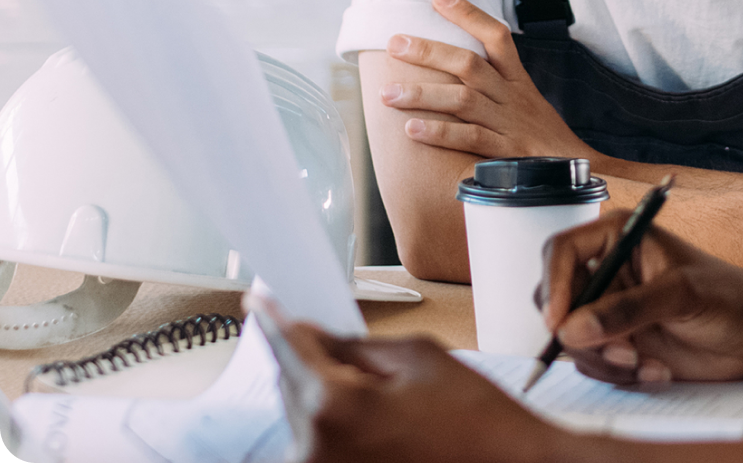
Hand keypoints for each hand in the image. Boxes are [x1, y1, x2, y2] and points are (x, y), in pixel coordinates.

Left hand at [270, 322, 569, 462]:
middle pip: (291, 384)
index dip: (275, 318)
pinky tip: (379, 420)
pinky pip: (319, 442)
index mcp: (334, 406)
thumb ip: (359, 345)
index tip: (259, 302)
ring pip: (304, 415)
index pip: (290, 347)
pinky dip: (336, 424)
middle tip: (350, 350)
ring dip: (325, 396)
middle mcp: (315, 448)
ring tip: (387, 400)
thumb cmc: (477, 420)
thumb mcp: (421, 358)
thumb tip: (320, 338)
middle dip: (313, 360)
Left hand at [381, 0, 601, 163]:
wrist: (575, 169)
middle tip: (394, 44)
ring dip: (423, 95)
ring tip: (388, 93)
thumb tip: (454, 64)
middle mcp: (512, 96)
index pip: (496, 36)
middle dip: (430, 52)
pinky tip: (412, 130)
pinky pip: (470, 139)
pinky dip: (440, 133)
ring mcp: (509, 124)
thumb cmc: (541, 135)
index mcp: (517, 80)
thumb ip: (495, 82)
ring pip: (463, 101)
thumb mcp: (524, 100)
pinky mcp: (506, 152)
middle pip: (470, 65)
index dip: (468, 14)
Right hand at [539, 217, 742, 386]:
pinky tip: (655, 370)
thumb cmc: (728, 297)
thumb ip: (628, 308)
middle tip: (620, 352)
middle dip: (580, 333)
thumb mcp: (681, 295)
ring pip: (570, 339)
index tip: (560, 322)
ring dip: (604, 359)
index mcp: (618, 237)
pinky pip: (592, 363)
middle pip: (556, 301)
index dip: (554, 286)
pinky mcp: (616, 342)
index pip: (561, 252)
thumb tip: (572, 328)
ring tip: (644, 363)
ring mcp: (609, 310)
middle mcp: (607, 271)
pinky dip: (617, 373)